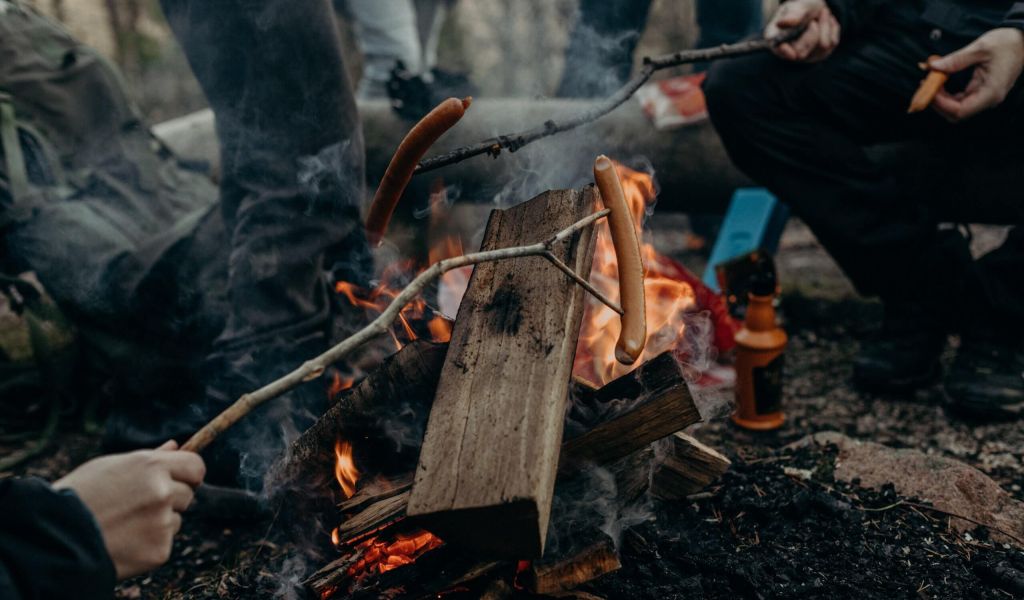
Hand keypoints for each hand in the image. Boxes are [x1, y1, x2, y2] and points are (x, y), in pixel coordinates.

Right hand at [54, 441, 205, 579]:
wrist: (53, 539)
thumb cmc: (79, 496)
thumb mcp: (110, 467)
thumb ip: (149, 458)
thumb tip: (175, 446)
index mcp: (151, 466)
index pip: (196, 466)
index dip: (190, 474)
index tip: (183, 480)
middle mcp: (162, 492)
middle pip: (188, 494)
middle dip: (171, 499)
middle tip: (136, 507)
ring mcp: (162, 522)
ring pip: (176, 519)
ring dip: (159, 522)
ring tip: (123, 525)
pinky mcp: (160, 550)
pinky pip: (165, 542)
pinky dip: (149, 544)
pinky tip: (124, 542)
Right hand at [766, 0, 840, 62]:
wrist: (815, 9)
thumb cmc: (802, 7)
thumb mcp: (798, 5)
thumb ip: (793, 14)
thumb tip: (782, 23)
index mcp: (775, 38)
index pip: (778, 49)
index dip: (784, 53)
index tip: (792, 54)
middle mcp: (788, 51)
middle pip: (803, 51)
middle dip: (812, 31)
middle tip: (813, 19)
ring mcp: (805, 55)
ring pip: (822, 45)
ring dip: (825, 25)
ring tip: (822, 14)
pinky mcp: (821, 54)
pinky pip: (832, 42)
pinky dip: (832, 28)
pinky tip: (826, 23)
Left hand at [929, 28, 1023, 121]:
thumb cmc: (1007, 43)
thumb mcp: (980, 48)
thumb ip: (956, 60)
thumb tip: (933, 67)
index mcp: (991, 92)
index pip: (960, 111)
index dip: (940, 104)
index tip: (928, 89)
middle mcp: (988, 99)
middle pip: (956, 113)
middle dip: (937, 103)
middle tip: (925, 85)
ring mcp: (985, 96)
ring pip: (957, 108)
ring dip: (941, 98)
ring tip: (930, 81)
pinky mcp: (982, 91)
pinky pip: (961, 99)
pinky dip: (948, 93)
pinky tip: (939, 81)